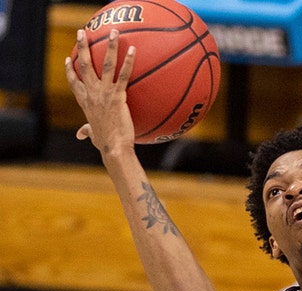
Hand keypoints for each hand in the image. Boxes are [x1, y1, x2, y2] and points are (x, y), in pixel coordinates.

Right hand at [65, 29, 136, 154]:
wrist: (114, 148)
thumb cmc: (105, 143)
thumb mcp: (93, 134)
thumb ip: (86, 131)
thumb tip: (80, 134)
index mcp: (85, 102)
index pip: (74, 82)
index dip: (70, 70)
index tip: (68, 59)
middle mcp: (92, 94)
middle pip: (84, 65)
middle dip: (82, 47)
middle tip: (82, 32)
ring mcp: (104, 93)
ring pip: (105, 64)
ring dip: (109, 46)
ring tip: (114, 33)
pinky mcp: (118, 96)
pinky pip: (124, 75)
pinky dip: (128, 61)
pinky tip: (134, 50)